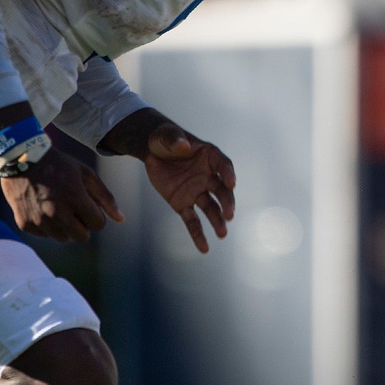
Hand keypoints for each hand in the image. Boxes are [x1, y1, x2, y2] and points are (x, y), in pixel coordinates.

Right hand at [0, 147, 124, 242]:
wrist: (21, 159)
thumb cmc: (59, 165)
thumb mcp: (86, 174)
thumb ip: (105, 197)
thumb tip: (121, 219)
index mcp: (75, 199)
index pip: (98, 224)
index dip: (96, 215)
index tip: (88, 205)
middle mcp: (57, 213)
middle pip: (82, 237)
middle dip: (83, 225)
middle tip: (74, 209)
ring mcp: (40, 220)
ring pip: (63, 238)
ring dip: (65, 227)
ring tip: (58, 207)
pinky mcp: (25, 224)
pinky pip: (45, 235)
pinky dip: (47, 226)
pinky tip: (43, 208)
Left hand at [142, 122, 236, 253]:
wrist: (152, 152)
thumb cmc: (164, 139)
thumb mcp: (166, 136)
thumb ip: (175, 139)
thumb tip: (184, 145)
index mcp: (209, 157)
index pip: (223, 165)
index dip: (228, 174)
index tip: (232, 183)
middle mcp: (208, 176)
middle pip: (221, 190)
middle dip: (226, 202)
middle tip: (230, 214)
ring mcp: (197, 191)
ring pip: (210, 208)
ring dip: (217, 220)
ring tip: (223, 233)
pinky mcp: (183, 204)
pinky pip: (192, 221)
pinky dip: (198, 234)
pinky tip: (204, 249)